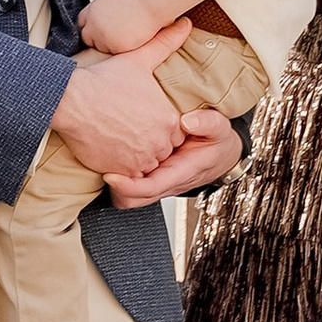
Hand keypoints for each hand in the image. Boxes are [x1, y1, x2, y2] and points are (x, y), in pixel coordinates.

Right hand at [48, 32, 188, 180]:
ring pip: (147, 163)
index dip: (160, 125)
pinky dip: (124, 167)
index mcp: (168, 119)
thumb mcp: (139, 58)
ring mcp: (140, 158)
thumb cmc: (104, 80)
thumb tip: (185, 23)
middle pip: (162, 149)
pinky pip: (131, 177)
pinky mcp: (122, 171)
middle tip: (130, 129)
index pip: (175, 131)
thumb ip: (166, 43)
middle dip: (151, 142)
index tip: (143, 118)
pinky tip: (112, 148)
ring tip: (121, 139)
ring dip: (138, 156)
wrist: (72, 100)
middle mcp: (159, 142)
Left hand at [80, 0, 162, 56]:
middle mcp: (93, 24)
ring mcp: (102, 36)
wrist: (150, 5)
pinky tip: (129, 39)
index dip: (89, 27)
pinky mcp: (113, 47)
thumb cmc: (136, 1)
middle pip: (86, 37)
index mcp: (92, 10)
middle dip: (96, 38)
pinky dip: (119, 48)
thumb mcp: (112, 2)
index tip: (96, 29)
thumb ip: (101, 13)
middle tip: (110, 36)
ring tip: (124, 35)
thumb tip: (99, 21)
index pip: (81, 23)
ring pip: (100, 46)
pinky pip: (112, 52)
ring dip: (109, 44)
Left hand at [108, 105, 240, 207]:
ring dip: (115, 185)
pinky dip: (120, 177)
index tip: (109, 175)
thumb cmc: (217, 142)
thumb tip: (186, 121)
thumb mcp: (219, 128)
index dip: (128, 186)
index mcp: (181, 173)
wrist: (222, 155)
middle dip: (115, 189)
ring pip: (128, 197)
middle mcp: (166, 183)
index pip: (150, 188)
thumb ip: (207, 122)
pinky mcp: (151, 177)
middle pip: (133, 200)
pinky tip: (113, 157)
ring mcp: (157, 182)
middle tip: (99, 165)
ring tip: (103, 161)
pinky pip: (131, 186)